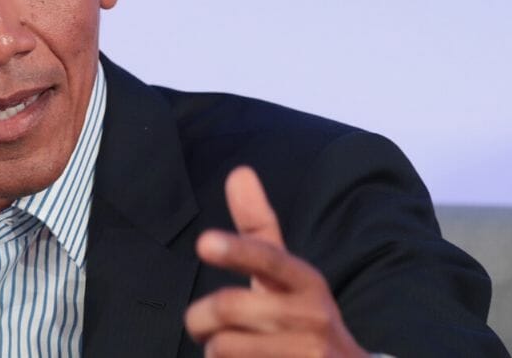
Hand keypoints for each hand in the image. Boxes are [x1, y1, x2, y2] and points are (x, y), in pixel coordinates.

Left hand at [184, 166, 371, 356]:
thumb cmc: (299, 317)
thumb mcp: (284, 274)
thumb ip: (258, 226)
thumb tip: (239, 171)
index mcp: (306, 281)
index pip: (268, 259)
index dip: (236, 250)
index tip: (204, 242)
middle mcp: (312, 316)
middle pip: (228, 307)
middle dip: (198, 318)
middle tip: (201, 325)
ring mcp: (307, 354)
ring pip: (223, 346)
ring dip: (213, 349)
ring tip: (230, 350)